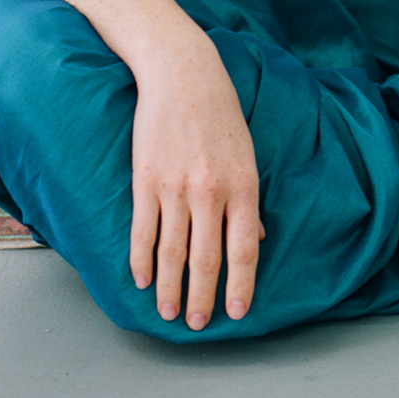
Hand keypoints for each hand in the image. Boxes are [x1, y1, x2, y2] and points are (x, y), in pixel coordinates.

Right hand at [129, 36, 263, 329]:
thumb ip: (248, 200)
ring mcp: (176, 188)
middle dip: (203, 297)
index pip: (244, 248)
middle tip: (199, 323)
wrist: (183, 74)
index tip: (237, 312)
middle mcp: (211, 191)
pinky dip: (140, 261)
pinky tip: (141, 280)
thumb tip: (258, 238)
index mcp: (243, 184)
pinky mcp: (146, 181)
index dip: (241, 284)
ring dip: (170, 288)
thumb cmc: (221, 112)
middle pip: (207, 259)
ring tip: (169, 311)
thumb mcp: (248, 153)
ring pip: (171, 253)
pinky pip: (143, 232)